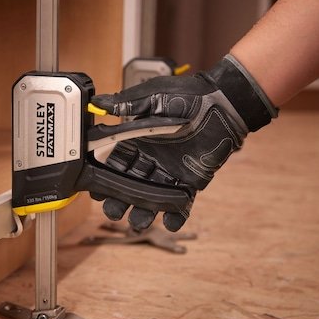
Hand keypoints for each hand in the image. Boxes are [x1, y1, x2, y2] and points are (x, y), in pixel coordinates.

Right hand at [91, 54, 277, 231]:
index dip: (103, 177)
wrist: (223, 102)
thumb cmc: (186, 95)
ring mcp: (168, 172)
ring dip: (143, 213)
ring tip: (137, 223)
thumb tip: (98, 102)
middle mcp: (149, 159)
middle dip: (118, 201)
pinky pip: (181, 203)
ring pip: (150, 199)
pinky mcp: (190, 181)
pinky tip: (170, 223)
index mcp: (135, 140)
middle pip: (127, 186)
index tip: (95, 189)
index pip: (113, 163)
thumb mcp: (152, 96)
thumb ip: (126, 104)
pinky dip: (176, 216)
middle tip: (113, 211)